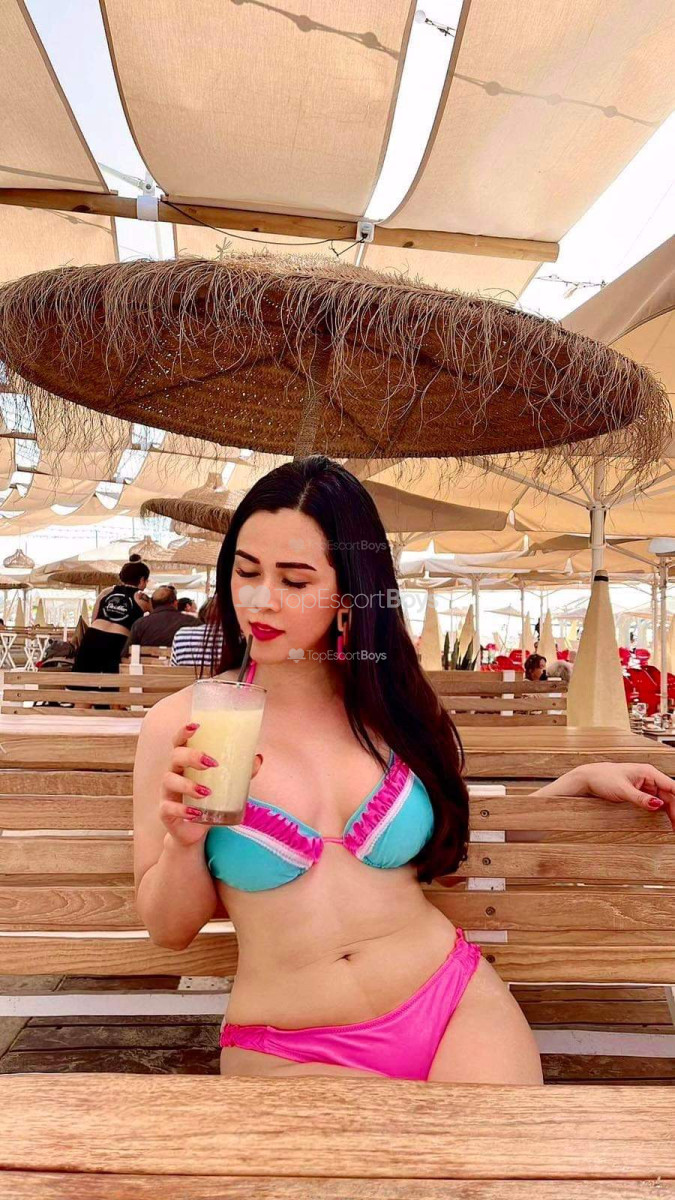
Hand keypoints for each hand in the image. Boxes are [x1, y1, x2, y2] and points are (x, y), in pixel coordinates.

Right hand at [159, 722, 262, 845]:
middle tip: (211, 763)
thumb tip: (257, 758)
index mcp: (185, 763)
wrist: (192, 832)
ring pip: (169, 781)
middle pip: (174, 757)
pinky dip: (182, 810)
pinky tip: (196, 814)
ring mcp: (167, 793)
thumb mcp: (224, 785)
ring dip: (188, 785)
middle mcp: (173, 773)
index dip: (184, 732)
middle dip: (191, 756)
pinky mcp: (165, 812)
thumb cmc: (207, 801)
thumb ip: (240, 772)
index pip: (179, 742)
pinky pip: (169, 808)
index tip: (196, 726)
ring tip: (207, 792)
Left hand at [575, 762, 674, 829]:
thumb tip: (658, 805)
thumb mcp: (623, 790)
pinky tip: (665, 822)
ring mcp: (645, 786)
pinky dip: (661, 812)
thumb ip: (641, 799)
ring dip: (670, 813)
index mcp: (648, 772)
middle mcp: (649, 778)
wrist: (588, 778)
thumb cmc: (603, 778)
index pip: (672, 787)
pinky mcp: (640, 793)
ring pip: (664, 801)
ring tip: (673, 828)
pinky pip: (655, 803)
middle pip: (670, 796)